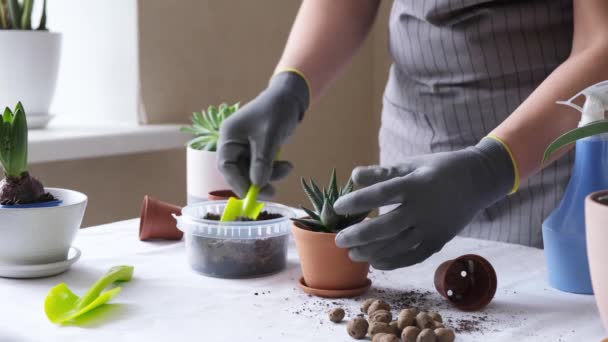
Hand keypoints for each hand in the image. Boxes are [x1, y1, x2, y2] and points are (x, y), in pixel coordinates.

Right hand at [217, 72, 308, 197]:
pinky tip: (287, 165)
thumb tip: (257, 184)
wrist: (290, 99)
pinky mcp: (257, 151)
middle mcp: (233, 143)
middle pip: (239, 172)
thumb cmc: (277, 110)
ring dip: (270, 175)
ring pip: (252, 172)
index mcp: (229, 136)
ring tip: (288, 168)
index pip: (226, 165)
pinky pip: (262, 168)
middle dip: (256, 182)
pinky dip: (274, 169)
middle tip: (273, 192)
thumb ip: (262, 160)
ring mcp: (245, 148)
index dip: (238, 182)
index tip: (252, 195)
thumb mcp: (270, 135)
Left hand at [334, 138, 514, 269]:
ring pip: (398, 246)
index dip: (357, 201)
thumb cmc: (438, 169)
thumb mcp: (411, 165)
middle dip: (360, 235)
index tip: (338, 207)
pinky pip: (413, 257)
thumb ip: (382, 173)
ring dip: (373, 252)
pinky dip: (393, 262)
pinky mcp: (438, 242)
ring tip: (352, 253)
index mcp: (415, 185)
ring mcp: (432, 228)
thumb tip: (354, 175)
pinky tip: (375, 262)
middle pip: (387, 226)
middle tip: (339, 240)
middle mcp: (423, 209)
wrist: (477, 181)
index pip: (380, 194)